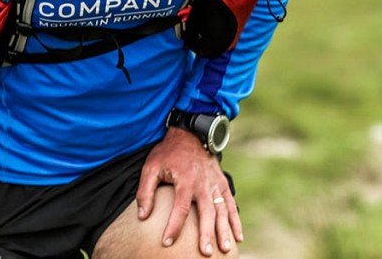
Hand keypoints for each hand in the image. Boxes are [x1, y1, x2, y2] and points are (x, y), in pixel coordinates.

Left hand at [136, 127, 242, 255]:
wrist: (191, 134)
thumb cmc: (168, 153)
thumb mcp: (151, 167)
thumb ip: (145, 191)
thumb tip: (142, 216)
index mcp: (185, 180)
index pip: (181, 208)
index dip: (173, 226)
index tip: (167, 242)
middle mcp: (203, 184)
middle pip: (206, 212)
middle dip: (206, 233)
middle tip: (204, 252)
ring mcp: (215, 184)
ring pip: (222, 210)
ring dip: (224, 230)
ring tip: (225, 249)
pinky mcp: (222, 184)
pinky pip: (230, 204)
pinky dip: (236, 220)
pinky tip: (238, 237)